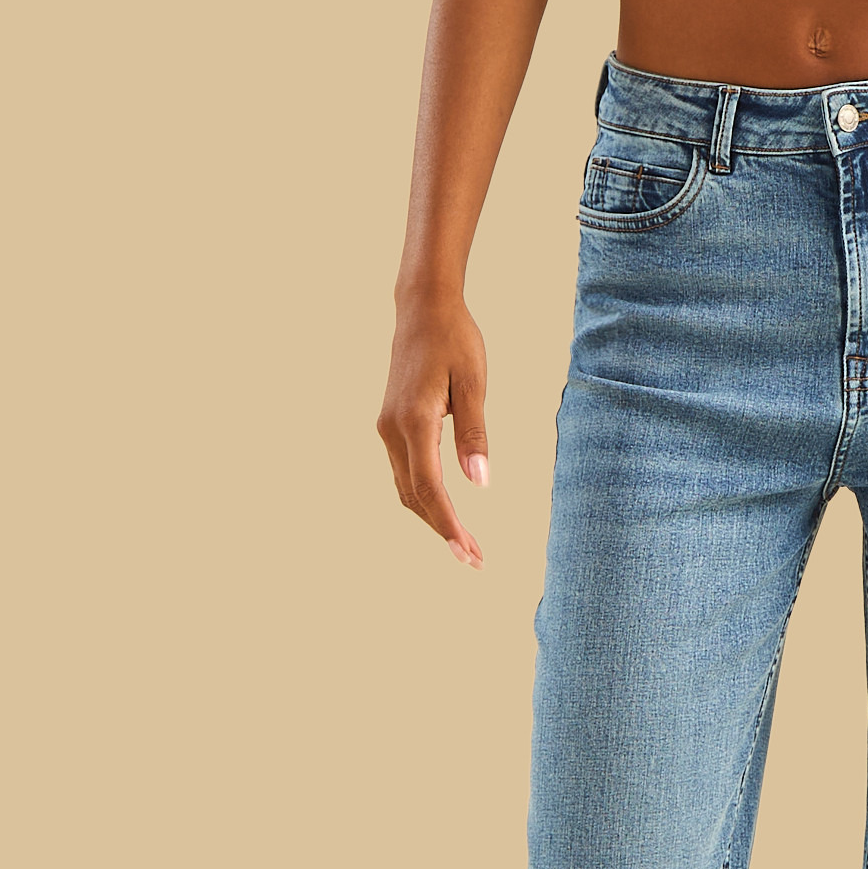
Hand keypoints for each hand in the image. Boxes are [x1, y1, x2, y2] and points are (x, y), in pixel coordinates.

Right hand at [377, 293, 490, 567]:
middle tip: (474, 559)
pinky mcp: (391, 425)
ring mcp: (387, 428)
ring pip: (406, 487)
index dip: (448, 524)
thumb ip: (475, 433)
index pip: (430, 487)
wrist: (422, 309)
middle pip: (414, 496)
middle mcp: (392, 429)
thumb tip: (480, 483)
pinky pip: (406, 471)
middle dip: (442, 530)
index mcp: (414, 420)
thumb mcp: (474, 383)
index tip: (468, 552)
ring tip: (464, 542)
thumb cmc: (455, 340)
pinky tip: (445, 510)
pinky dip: (425, 496)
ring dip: (433, 517)